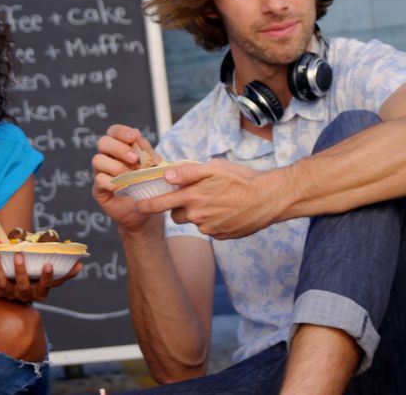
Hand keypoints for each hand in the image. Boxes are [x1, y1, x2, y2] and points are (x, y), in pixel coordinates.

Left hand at [0, 252, 82, 301]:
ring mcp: (7, 293)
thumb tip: (80, 264)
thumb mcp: (50, 280)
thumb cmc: (36, 283)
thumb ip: (64, 273)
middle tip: (19, 254)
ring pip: (1, 284)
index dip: (46, 277)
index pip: (45, 286)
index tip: (48, 265)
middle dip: (20, 270)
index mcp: (39, 292)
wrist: (15, 298)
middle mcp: (23, 295)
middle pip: (22, 285)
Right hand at [91, 124, 163, 233]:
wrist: (147, 211)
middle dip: (119, 148)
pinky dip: (111, 182)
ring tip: (131, 175)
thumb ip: (146, 151)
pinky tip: (122, 186)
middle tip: (134, 159)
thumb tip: (137, 134)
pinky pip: (99, 180)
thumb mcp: (152, 166)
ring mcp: (101, 173)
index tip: (133, 137)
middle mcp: (107, 158)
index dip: (121, 131)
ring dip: (116, 166)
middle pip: (103, 142)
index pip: (113, 131)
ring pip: (98, 160)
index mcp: (120, 147)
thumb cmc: (149, 185)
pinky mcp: (99, 190)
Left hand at [136, 160, 278, 239]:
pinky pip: (210, 229)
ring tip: (218, 201)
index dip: (147, 206)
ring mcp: (210, 229)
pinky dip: (214, 221)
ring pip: (194, 222)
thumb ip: (188, 172)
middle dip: (180, 207)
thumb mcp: (214, 168)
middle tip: (195, 196)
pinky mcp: (221, 236)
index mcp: (193, 197)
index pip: (161, 204)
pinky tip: (227, 211)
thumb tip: (166, 175)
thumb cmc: (242, 179)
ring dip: (199, 214)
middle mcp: (198, 216)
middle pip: (177, 215)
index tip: (137, 207)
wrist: (268, 199)